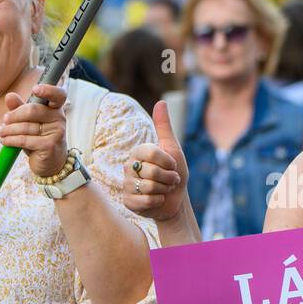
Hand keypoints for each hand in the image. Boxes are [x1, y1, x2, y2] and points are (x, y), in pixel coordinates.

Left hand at [0, 80, 67, 178]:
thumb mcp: (29, 122)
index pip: (58, 95)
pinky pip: (24, 139)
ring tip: (1, 132)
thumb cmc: (39, 138)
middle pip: (33, 110)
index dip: (48, 90)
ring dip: (9, 130)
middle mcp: (59, 119)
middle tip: (5, 120)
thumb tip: (9, 96)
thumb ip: (20, 108)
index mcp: (55, 109)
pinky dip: (11, 140)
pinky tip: (4, 141)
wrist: (51, 163)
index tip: (35, 89)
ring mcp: (56, 133)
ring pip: (26, 127)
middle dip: (14, 115)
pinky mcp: (49, 146)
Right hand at [123, 100, 187, 221]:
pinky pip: (145, 201)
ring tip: (165, 189)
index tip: (172, 165)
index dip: (168, 162)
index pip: (151, 152)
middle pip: (152, 171)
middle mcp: (128, 166)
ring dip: (164, 190)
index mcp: (137, 152)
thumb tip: (161, 101)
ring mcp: (126, 184)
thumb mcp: (173, 148)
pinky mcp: (128, 202)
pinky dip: (157, 201)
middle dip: (169, 178)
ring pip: (148, 187)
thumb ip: (164, 127)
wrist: (176, 199)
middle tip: (171, 180)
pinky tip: (157, 200)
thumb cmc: (174, 173)